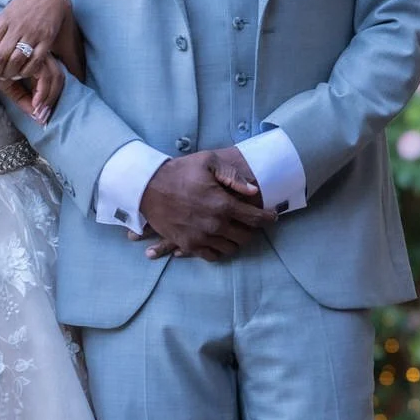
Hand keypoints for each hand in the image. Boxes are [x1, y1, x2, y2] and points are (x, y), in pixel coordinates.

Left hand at [0, 0, 72, 84]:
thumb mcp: (3, 15)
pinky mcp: (46, 39)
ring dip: (9, 73)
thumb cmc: (23, 6)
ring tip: (6, 77)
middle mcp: (16, 28)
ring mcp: (32, 34)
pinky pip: (35, 60)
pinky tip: (22, 73)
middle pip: (0, 56)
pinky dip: (27, 70)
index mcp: (3, 22)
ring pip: (16, 60)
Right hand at [0, 53, 63, 123]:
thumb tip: (38, 117)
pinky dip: (42, 91)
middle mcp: (37, 53)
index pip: (55, 77)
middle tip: (44, 116)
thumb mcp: (10, 88)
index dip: (53, 97)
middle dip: (53, 98)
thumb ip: (24, 99)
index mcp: (36, 59)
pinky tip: (35, 103)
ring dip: (48, 97)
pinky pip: (42, 73)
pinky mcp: (27, 53)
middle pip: (58, 75)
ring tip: (39, 112)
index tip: (44, 116)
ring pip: (53, 75)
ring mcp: (33, 51)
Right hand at [137, 150, 274, 262]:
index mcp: (222, 204)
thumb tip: (253, 191)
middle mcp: (215, 225)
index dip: (267, 218)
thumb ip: (233, 176)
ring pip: (230, 248)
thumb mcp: (208, 162)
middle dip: (252, 229)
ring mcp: (201, 237)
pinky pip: (211, 256)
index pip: (255, 218)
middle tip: (250, 222)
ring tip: (235, 231)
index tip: (272, 216)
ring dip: (236, 240)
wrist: (147, 187)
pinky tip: (219, 241)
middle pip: (245, 236)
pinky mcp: (188, 245)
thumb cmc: (179, 171)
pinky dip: (219, 250)